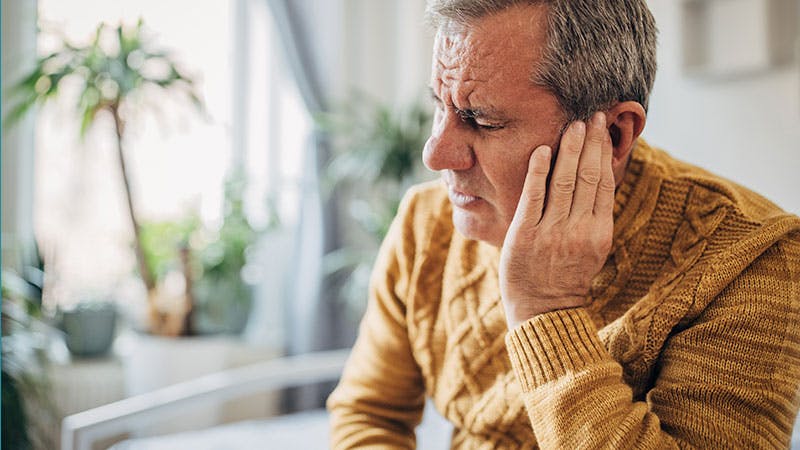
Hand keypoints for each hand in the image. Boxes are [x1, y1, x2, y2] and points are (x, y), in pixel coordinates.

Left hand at [500, 112, 614, 329]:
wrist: (544, 312)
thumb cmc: (567, 276)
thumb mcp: (592, 247)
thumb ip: (595, 215)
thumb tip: (601, 177)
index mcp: (599, 232)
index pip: (604, 183)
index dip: (604, 152)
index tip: (604, 128)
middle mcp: (579, 230)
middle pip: (588, 176)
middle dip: (590, 142)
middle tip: (591, 115)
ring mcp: (551, 232)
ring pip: (564, 182)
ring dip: (569, 149)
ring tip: (572, 125)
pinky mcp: (524, 235)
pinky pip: (533, 197)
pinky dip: (538, 170)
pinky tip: (541, 149)